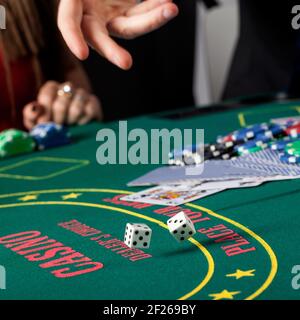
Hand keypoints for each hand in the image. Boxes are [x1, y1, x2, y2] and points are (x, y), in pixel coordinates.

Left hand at [23, 81, 101, 129]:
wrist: (73, 130)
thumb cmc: (53, 124)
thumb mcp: (36, 121)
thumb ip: (31, 115)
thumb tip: (36, 110)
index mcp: (52, 88)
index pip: (47, 95)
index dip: (46, 113)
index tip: (45, 124)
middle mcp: (68, 87)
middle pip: (61, 104)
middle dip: (58, 120)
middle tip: (59, 127)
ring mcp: (82, 94)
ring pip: (76, 109)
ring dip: (71, 122)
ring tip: (70, 126)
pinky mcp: (94, 102)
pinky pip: (89, 112)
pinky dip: (83, 122)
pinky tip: (80, 125)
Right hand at [57, 0, 178, 68]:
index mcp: (74, 4)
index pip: (69, 22)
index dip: (73, 37)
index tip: (82, 55)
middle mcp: (91, 16)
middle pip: (99, 37)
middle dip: (112, 51)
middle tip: (126, 63)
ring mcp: (110, 17)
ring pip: (129, 27)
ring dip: (151, 19)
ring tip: (171, 9)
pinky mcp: (126, 15)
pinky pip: (142, 13)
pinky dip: (155, 8)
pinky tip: (167, 4)